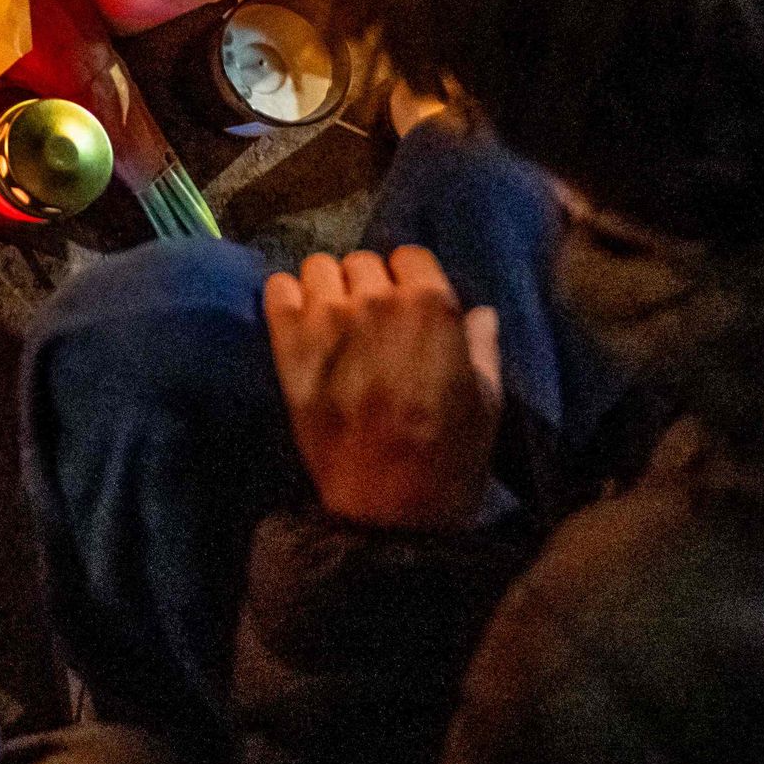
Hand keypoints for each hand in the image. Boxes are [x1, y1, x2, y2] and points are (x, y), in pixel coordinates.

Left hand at [265, 248, 502, 529]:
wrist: (389, 507)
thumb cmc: (449, 456)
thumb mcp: (486, 400)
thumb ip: (480, 346)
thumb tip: (480, 311)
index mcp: (432, 306)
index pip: (410, 255)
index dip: (409, 281)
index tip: (408, 308)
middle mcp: (376, 299)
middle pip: (363, 262)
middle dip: (368, 287)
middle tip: (372, 327)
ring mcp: (327, 318)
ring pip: (318, 267)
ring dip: (327, 291)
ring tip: (335, 327)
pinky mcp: (287, 342)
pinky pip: (277, 289)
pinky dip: (287, 301)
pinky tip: (301, 328)